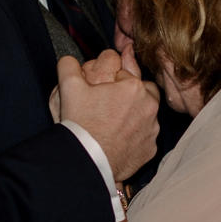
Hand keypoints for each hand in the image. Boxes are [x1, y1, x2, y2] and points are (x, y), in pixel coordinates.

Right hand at [58, 49, 159, 180]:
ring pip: (146, 112)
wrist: (88, 161)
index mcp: (133, 86)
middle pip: (141, 89)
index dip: (108, 77)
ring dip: (134, 112)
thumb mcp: (69, 87)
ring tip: (113, 121)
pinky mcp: (150, 148)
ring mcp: (152, 129)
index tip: (99, 88)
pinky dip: (135, 135)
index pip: (123, 70)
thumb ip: (69, 65)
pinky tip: (118, 137)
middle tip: (109, 102)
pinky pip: (145, 135)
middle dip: (128, 92)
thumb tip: (69, 60)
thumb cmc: (80, 123)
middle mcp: (149, 105)